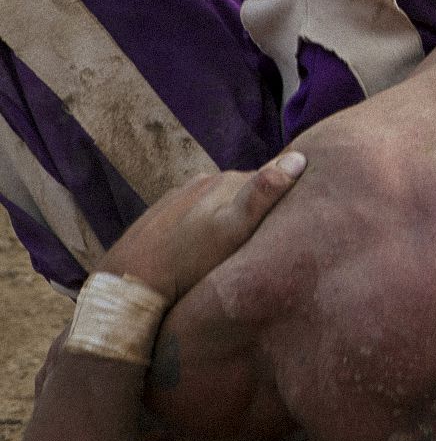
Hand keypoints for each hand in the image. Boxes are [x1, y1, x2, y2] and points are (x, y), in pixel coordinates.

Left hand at [97, 151, 306, 303]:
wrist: (129, 283)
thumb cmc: (189, 263)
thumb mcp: (235, 231)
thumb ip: (264, 194)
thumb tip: (300, 158)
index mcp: (227, 181)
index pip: (270, 178)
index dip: (284, 195)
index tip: (293, 218)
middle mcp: (204, 180)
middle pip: (243, 190)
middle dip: (256, 206)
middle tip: (264, 236)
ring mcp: (180, 194)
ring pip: (218, 200)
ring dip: (228, 215)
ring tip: (233, 244)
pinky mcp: (161, 211)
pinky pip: (194, 211)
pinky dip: (203, 223)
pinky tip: (201, 246)